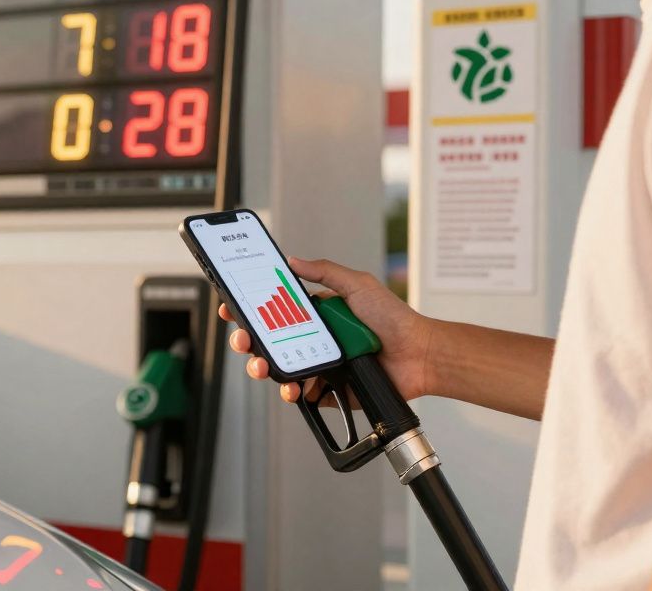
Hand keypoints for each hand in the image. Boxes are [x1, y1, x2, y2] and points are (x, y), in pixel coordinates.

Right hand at [220, 256, 434, 403]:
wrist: (418, 354)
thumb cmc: (393, 319)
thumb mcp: (358, 285)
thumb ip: (325, 272)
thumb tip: (293, 260)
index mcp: (315, 315)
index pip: (274, 312)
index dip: (250, 311)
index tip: (233, 308)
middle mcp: (313, 340)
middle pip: (268, 343)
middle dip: (248, 343)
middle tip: (244, 341)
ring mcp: (319, 366)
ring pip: (279, 370)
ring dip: (263, 369)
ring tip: (263, 368)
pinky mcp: (328, 391)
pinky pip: (302, 393)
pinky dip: (292, 391)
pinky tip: (294, 387)